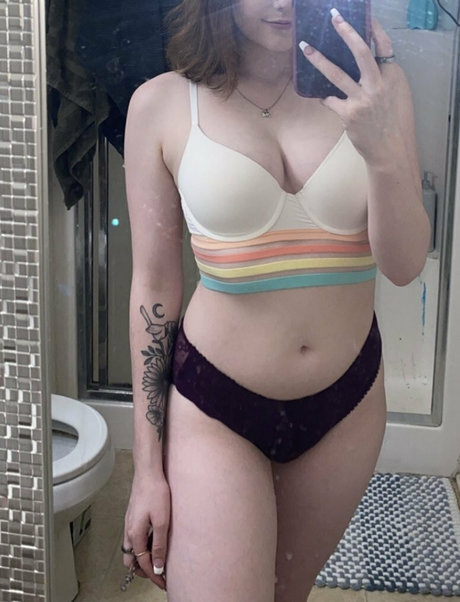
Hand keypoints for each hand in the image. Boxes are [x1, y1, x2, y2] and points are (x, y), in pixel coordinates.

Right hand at [122, 473, 170, 590]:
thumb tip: (158, 566)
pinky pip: (133, 539)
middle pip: (132, 561)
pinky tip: (153, 542)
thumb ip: (159, 545)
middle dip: (144, 571)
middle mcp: (128, 532)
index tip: (163, 583)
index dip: (153, 576)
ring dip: (141, 559)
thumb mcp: (162, 521)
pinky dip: (141, 547)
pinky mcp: (132, 517)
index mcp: (135, 535)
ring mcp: (129, 524)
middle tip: (159, 575)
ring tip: (157, 561)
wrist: (148, 473)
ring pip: (132, 550)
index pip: (143, 564)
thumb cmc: (156, 493)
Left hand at [299, 11, 404, 164]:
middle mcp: (379, 85)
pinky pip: (330, 100)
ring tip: (305, 48)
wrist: (390, 150)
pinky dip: (325, 98)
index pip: (384, 45)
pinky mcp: (349, 114)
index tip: (363, 16)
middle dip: (346, 32)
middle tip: (333, 18)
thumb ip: (385, 78)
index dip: (373, 28)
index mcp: (393, 76)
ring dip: (318, 59)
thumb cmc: (395, 123)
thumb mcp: (399, 95)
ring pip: (337, 73)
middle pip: (361, 51)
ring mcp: (362, 99)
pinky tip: (322, 96)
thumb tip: (366, 64)